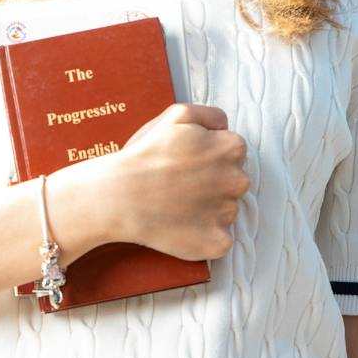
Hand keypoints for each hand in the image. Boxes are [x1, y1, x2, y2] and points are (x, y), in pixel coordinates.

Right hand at [67, 104, 248, 261]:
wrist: (120, 196)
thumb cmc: (146, 155)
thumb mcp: (178, 114)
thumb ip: (211, 115)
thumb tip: (225, 127)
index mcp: (232, 148)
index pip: (234, 152)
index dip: (211, 155)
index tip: (190, 162)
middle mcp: (237, 181)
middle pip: (234, 182)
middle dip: (215, 182)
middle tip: (182, 184)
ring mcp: (228, 214)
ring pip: (226, 210)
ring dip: (209, 209)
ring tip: (177, 205)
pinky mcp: (218, 243)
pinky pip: (220, 240)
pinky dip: (204, 236)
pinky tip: (181, 226)